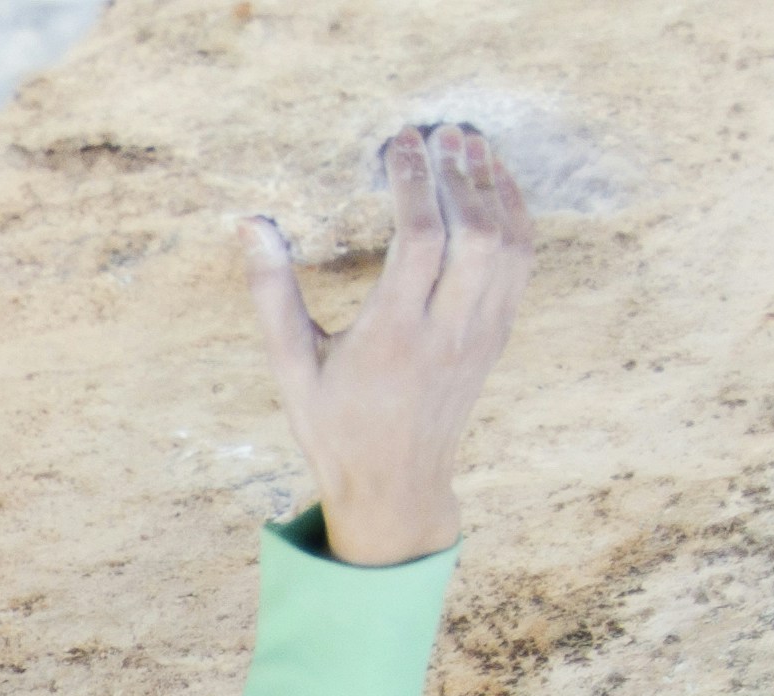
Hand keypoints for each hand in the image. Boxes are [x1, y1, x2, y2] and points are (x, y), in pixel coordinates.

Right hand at [242, 123, 532, 565]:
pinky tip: (495, 186)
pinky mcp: (497, 336)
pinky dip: (515, 216)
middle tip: (443, 131)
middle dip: (463, 173)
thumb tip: (252, 226)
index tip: (401, 141)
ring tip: (471, 145)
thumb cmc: (334, 427)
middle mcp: (446, 332)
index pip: (422, 240)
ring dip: (495, 187)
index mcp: (392, 338)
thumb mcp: (290, 367)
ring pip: (508, 244)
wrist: (395, 486)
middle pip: (476, 234)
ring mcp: (480, 334)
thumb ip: (272, 295)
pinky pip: (521, 264)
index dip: (415, 181)